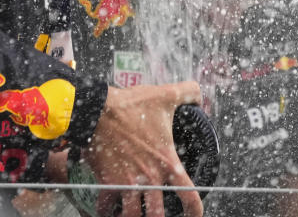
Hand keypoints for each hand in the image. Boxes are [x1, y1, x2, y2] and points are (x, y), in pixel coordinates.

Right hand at [84, 82, 202, 216]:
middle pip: (157, 216)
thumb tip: (199, 95)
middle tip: (156, 216)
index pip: (189, 196)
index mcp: (167, 162)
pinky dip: (105, 211)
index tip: (194, 216)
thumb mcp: (166, 95)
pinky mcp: (107, 182)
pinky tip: (106, 209)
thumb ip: (188, 92)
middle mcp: (150, 178)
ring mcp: (127, 183)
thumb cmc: (131, 104)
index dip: (195, 211)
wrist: (98, 110)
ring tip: (130, 216)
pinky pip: (105, 207)